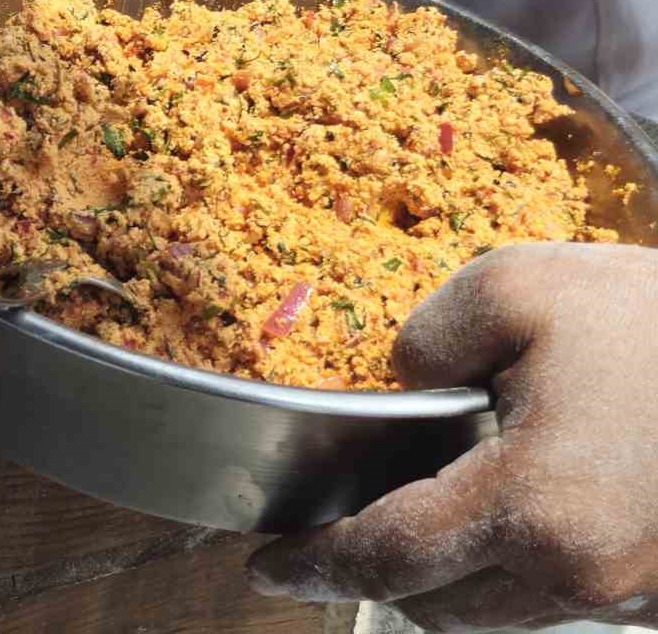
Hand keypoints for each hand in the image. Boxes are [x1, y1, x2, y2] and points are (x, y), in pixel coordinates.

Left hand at [247, 242, 657, 631]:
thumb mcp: (520, 285)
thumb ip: (427, 337)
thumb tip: (400, 384)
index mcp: (533, 508)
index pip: (387, 558)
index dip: (316, 565)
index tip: (265, 569)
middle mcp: (581, 576)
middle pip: (435, 607)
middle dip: (378, 573)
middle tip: (342, 527)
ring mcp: (633, 598)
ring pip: (499, 615)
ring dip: (450, 577)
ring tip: (425, 512)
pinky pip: (562, 601)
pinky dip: (518, 570)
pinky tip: (516, 506)